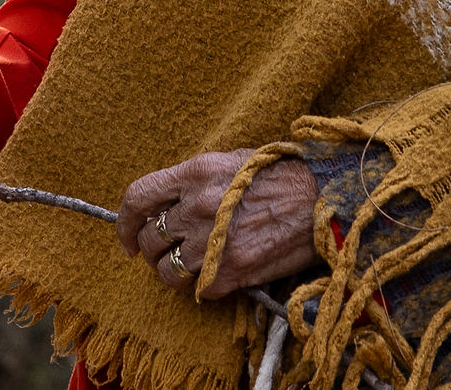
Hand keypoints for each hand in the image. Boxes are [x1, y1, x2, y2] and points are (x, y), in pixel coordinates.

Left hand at [116, 149, 318, 298]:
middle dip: (150, 250)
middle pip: (147, 239)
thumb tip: (167, 204)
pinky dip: (203, 287)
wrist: (326, 198)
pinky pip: (196, 290)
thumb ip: (194, 181)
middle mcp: (197, 206)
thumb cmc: (282, 175)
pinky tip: (220, 274)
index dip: (124, 221)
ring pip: (165, 271)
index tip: (127, 236)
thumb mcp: (232, 161)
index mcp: (196, 172)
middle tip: (166, 253)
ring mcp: (212, 242)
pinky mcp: (231, 272)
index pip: (137, 197)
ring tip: (190, 267)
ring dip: (172, 272)